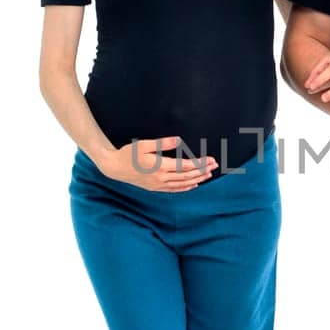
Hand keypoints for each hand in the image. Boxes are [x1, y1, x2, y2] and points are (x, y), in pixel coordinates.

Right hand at [96, 136, 217, 191]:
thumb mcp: (143, 144)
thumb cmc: (128, 153)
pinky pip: (175, 189)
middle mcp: (161, 178)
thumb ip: (162, 143)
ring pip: (183, 184)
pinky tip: (194, 184)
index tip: (210, 159)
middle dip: (203, 170)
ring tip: (209, 174)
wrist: (115, 168)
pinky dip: (186, 187)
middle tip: (215, 165)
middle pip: (187, 176)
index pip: (185, 166)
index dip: (200, 163)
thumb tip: (179, 140)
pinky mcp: (156, 188)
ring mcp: (159, 185)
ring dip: (198, 179)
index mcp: (159, 166)